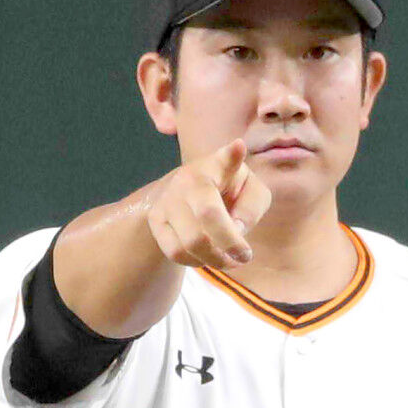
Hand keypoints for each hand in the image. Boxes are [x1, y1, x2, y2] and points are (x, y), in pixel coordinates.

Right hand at [146, 139, 271, 268]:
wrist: (189, 193)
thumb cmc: (229, 191)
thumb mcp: (250, 191)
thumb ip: (252, 207)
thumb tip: (237, 228)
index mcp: (212, 167)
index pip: (222, 164)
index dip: (231, 155)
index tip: (239, 146)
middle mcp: (185, 180)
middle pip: (206, 219)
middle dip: (229, 245)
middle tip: (244, 256)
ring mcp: (167, 200)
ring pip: (189, 243)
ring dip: (214, 258)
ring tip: (228, 259)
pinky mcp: (156, 220)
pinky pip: (175, 252)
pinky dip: (196, 261)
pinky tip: (208, 256)